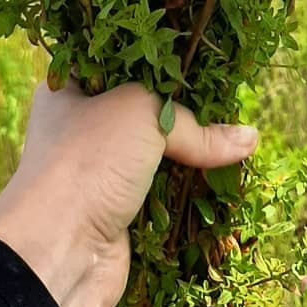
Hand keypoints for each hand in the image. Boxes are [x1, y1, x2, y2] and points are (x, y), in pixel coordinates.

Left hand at [0, 80, 258, 306]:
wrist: (57, 252)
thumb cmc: (87, 162)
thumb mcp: (141, 114)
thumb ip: (194, 124)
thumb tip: (249, 138)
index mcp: (68, 89)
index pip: (118, 61)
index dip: (157, 57)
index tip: (200, 54)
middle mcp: (80, 126)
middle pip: (142, 108)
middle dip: (183, 107)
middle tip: (228, 94)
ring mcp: (99, 170)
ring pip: (154, 152)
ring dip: (190, 150)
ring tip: (236, 132)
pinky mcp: (117, 210)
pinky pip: (161, 189)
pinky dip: (188, 186)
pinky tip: (224, 173)